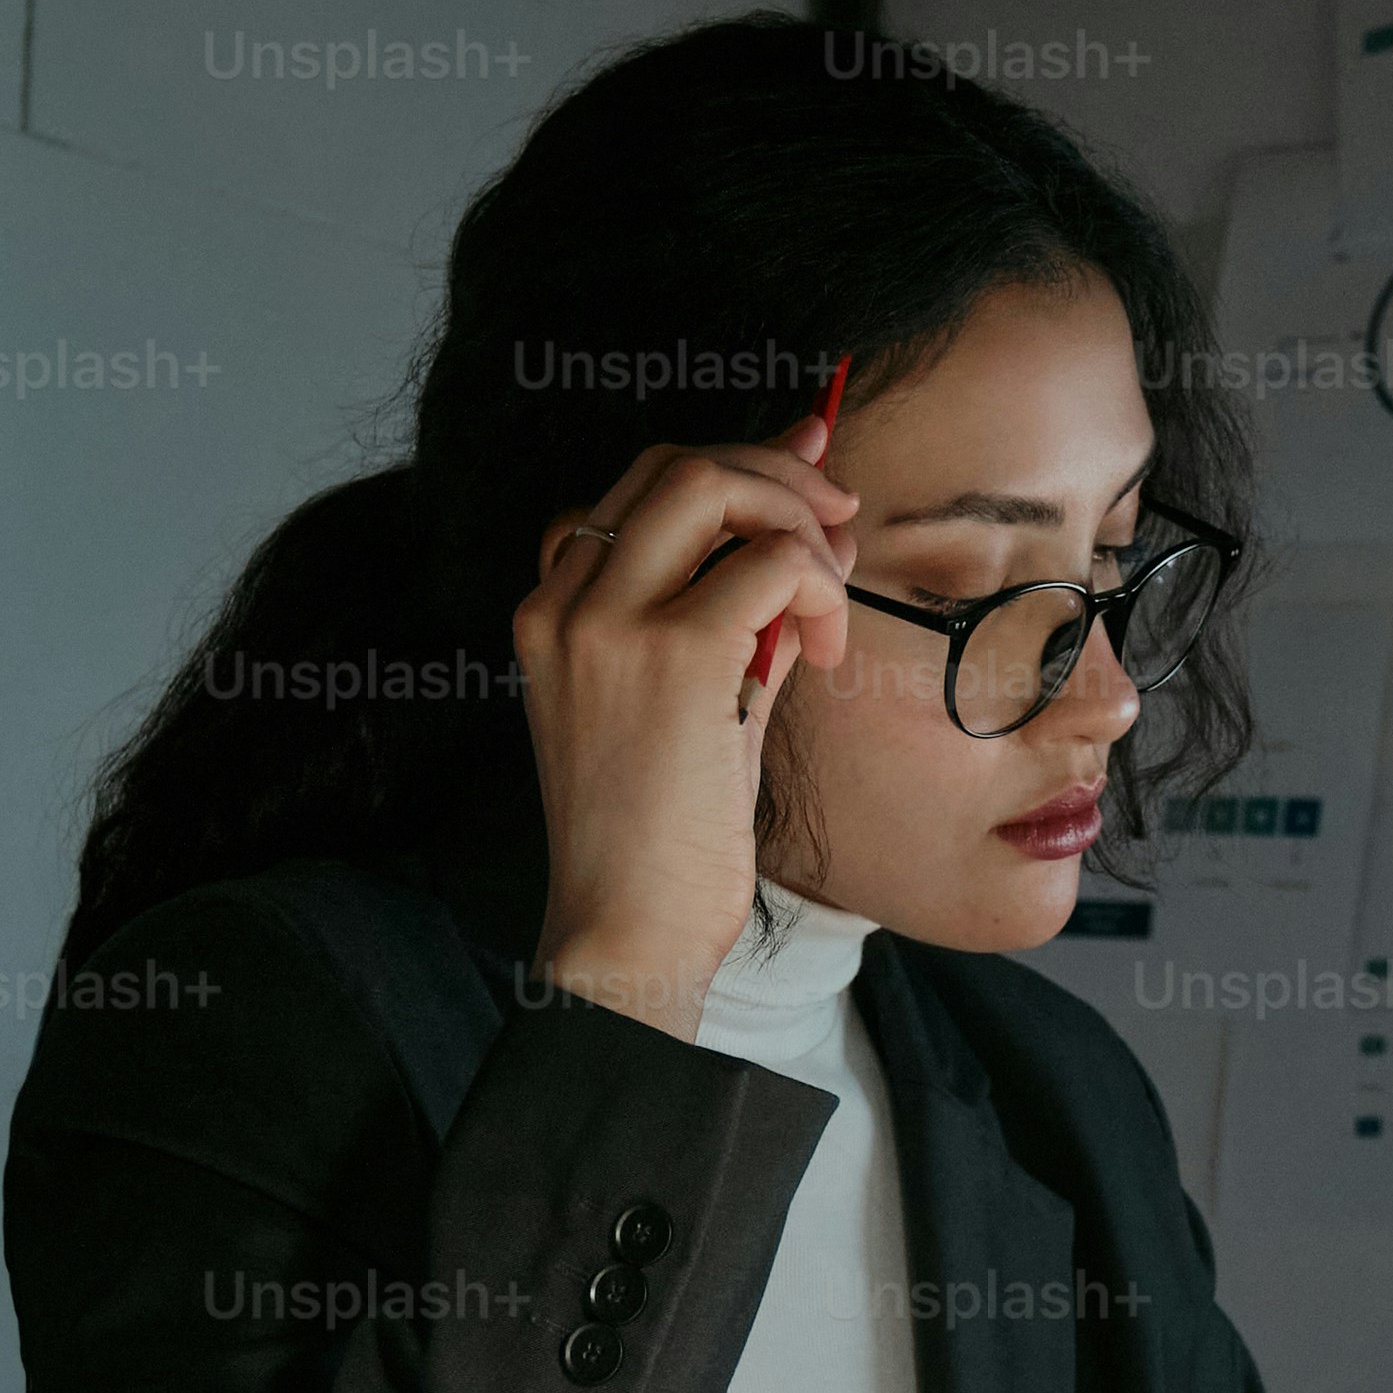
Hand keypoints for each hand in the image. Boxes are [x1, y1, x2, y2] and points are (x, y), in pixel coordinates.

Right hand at [516, 409, 853, 1041]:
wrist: (626, 928)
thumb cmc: (662, 833)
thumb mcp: (692, 700)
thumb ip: (732, 609)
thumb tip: (808, 526)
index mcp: (552, 611)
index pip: (638, 488)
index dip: (732, 467)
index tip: (806, 475)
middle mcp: (566, 601)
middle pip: (674, 464)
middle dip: (775, 473)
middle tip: (840, 521)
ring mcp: (609, 621)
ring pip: (713, 485)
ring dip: (798, 519)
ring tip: (830, 594)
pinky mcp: (673, 654)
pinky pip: (772, 563)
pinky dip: (819, 589)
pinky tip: (824, 651)